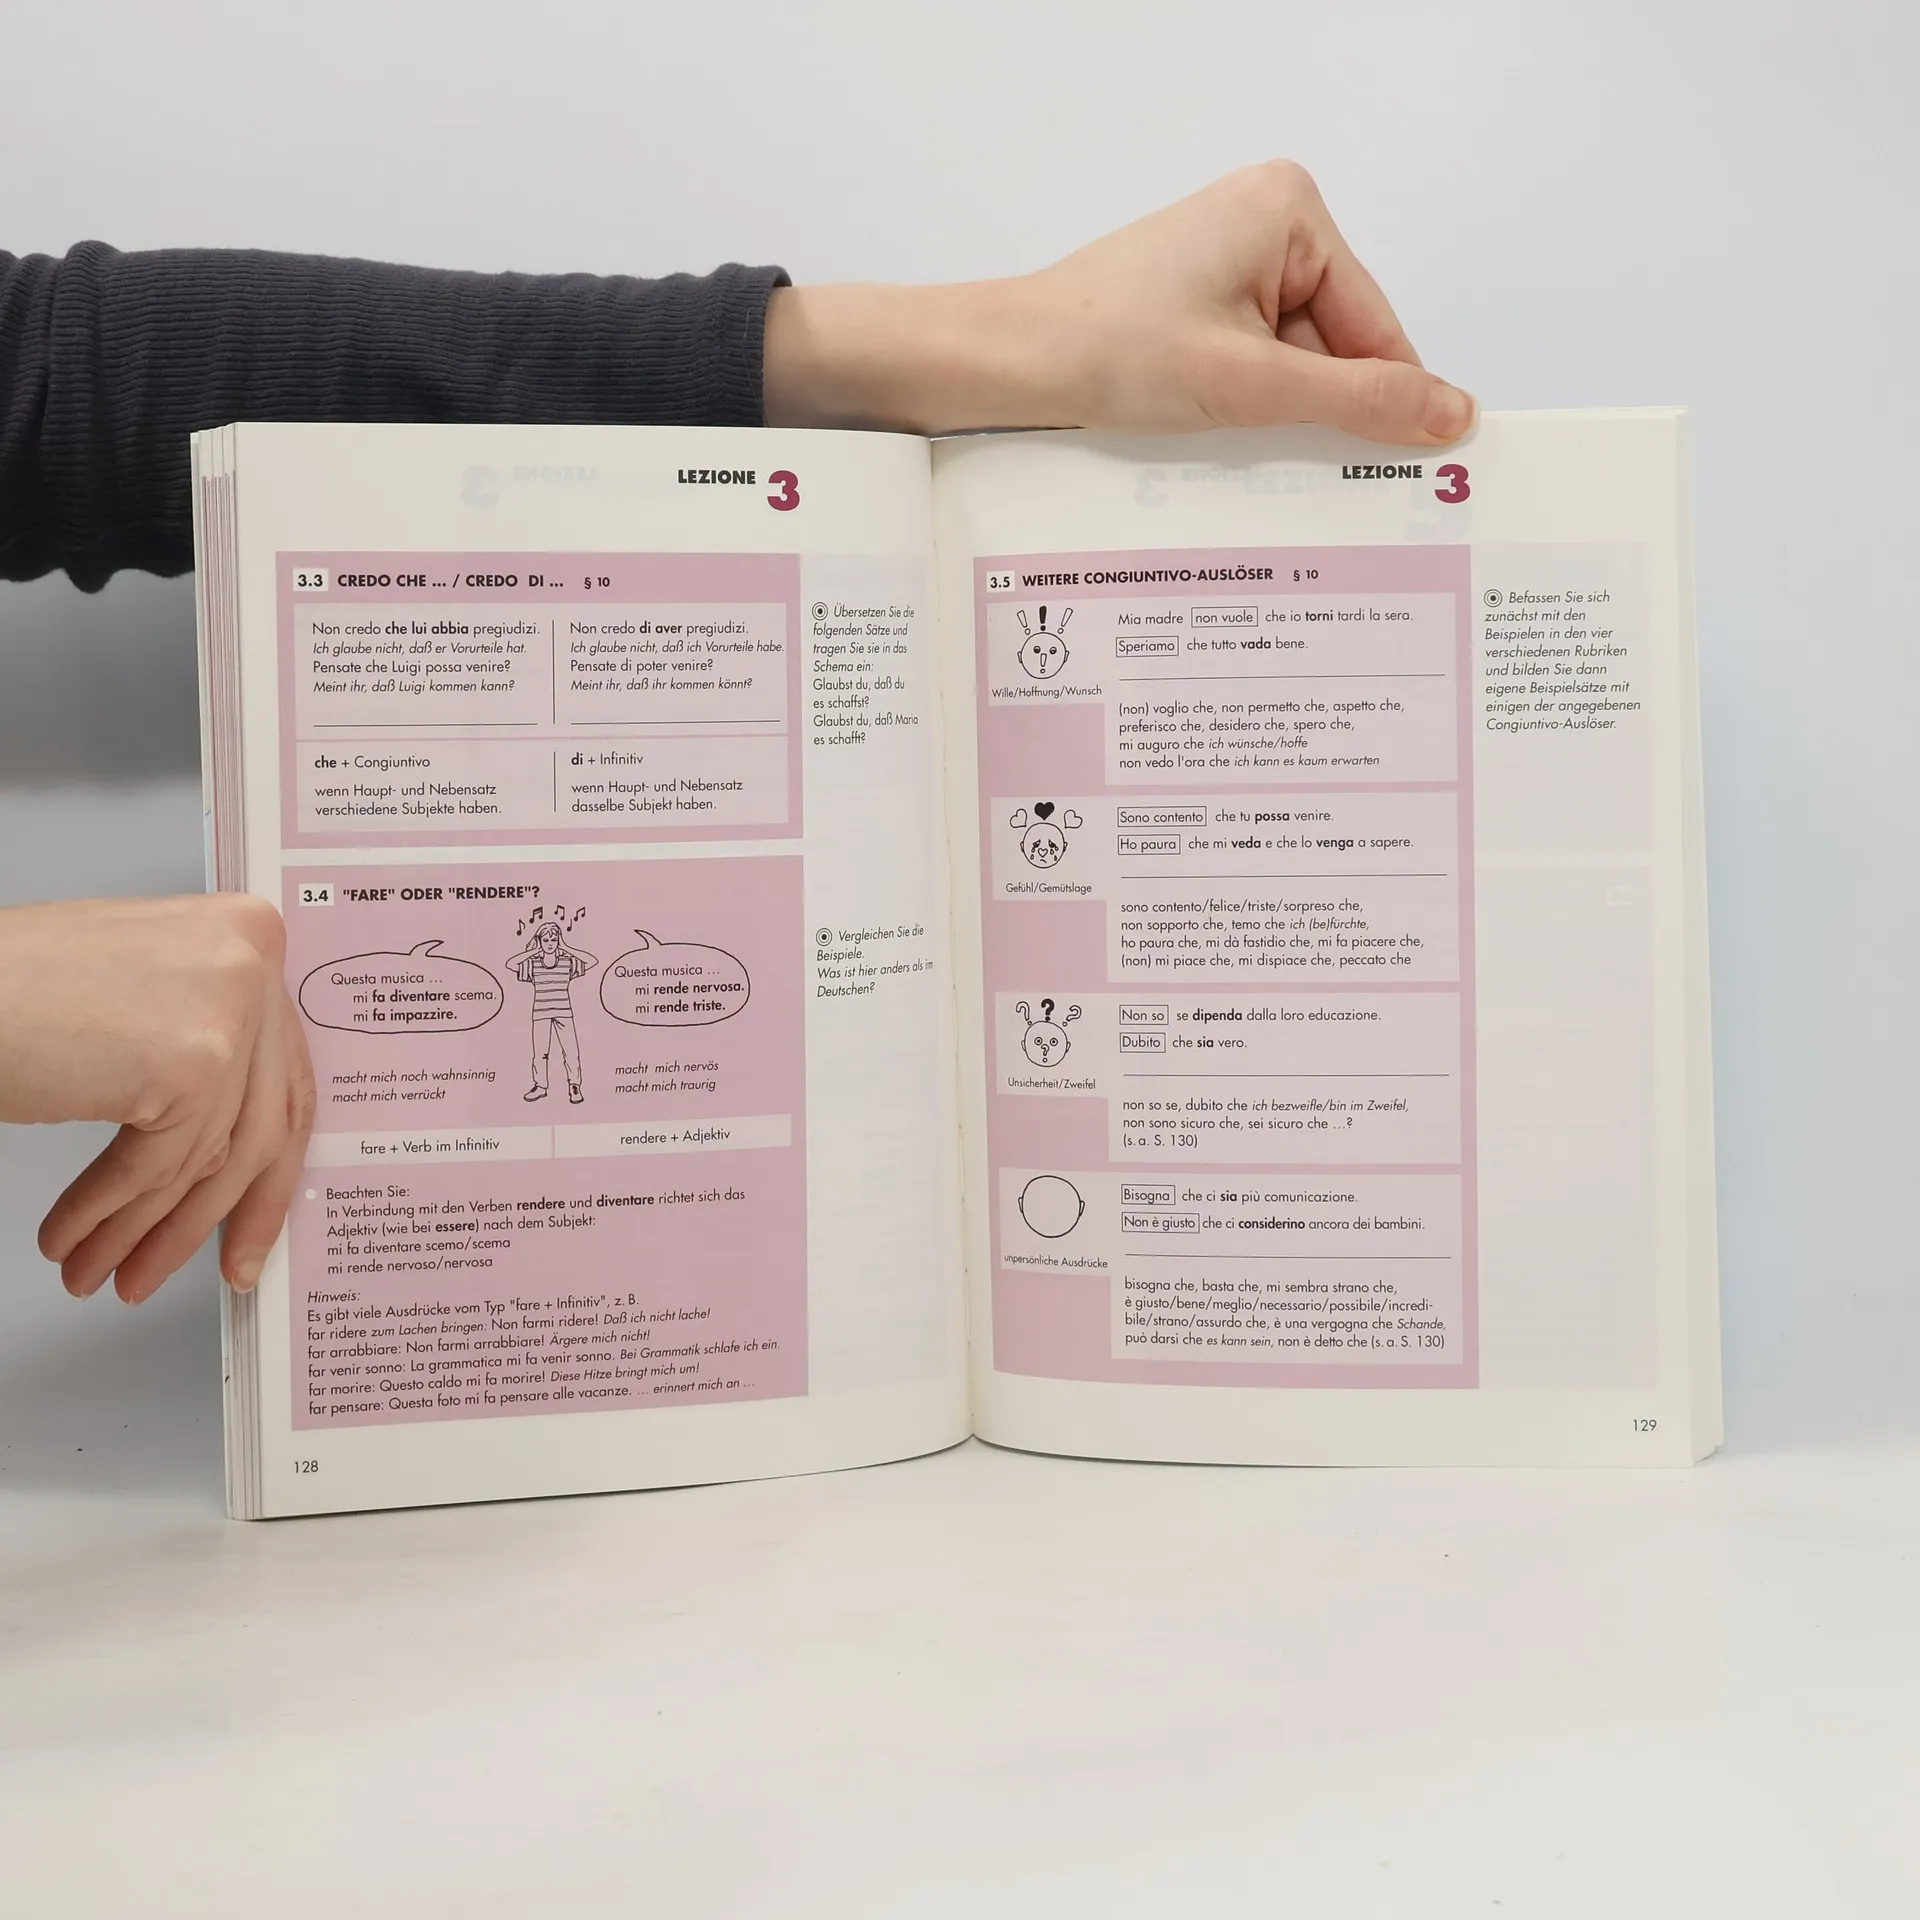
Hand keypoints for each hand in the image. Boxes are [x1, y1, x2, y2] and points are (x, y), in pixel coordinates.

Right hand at [0, 894, 313, 1303]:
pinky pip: (155, 1166)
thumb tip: (230, 1140)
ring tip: (105, 1271)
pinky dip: (109, 1213)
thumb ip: (200, 1043)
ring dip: (146, 1229)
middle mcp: (250, 962)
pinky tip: (74, 1241)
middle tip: (196, 1268)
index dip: (267, 1166)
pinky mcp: (188, 1062)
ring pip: (203, 1155)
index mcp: (247, 935)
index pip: (282, 1074)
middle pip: (257, 1122)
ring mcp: (226, 1010)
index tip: (250, 1228)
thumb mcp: (143, 996)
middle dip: (215, 1214)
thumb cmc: (12, 986)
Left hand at [764, 160, 1472, 444]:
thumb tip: (1453, 415)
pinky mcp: (1196, 301)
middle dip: (1310, 408)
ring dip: (1270, 415)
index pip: (1376, 328)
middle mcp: (1264, 220)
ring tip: (1224, 437)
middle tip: (1284, 461)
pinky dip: (1239, 408)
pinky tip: (1208, 432)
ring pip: (1291, 366)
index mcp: (1291, 210)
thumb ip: (1360, 401)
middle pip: (1335, 347)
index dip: (1379, 403)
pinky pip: (1251, 364)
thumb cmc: (1109, 351)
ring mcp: (1227, 261)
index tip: (1399, 474)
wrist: (1009, 365)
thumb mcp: (1253, 384)